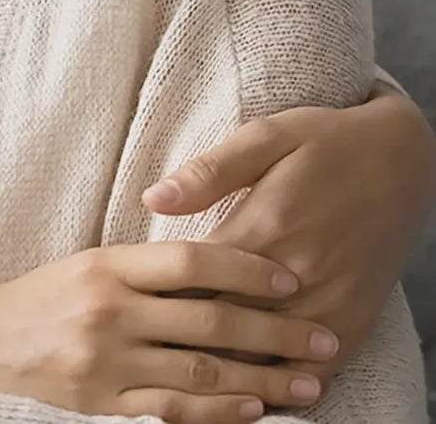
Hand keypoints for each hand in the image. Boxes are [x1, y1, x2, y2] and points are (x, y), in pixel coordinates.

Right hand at [0, 241, 334, 422]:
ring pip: (203, 368)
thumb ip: (142, 271)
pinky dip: (220, 409)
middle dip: (276, 330)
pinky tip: (255, 409)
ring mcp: (108, 359)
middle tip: (323, 338)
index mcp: (107, 264)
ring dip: (265, 378)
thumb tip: (215, 269)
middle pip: (210, 317)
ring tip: (308, 383)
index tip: (290, 279)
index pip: (192, 259)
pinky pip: (174, 408)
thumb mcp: (85, 267)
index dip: (247, 268)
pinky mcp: (103, 403)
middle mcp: (111, 309)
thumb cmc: (35, 300)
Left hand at [144, 93, 435, 375]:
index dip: (159, 298)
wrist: (401, 160)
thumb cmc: (323, 142)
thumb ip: (208, 173)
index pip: (196, 281)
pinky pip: (314, 373)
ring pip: (267, 359)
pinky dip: (280, 387)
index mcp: (264, 228)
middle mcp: (297, 276)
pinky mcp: (355, 322)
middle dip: (183, 340)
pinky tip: (248, 392)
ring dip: (227, 373)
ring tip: (183, 381)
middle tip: (142, 352)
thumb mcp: (264, 136)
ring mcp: (330, 305)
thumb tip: (152, 199)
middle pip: (226, 328)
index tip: (128, 308)